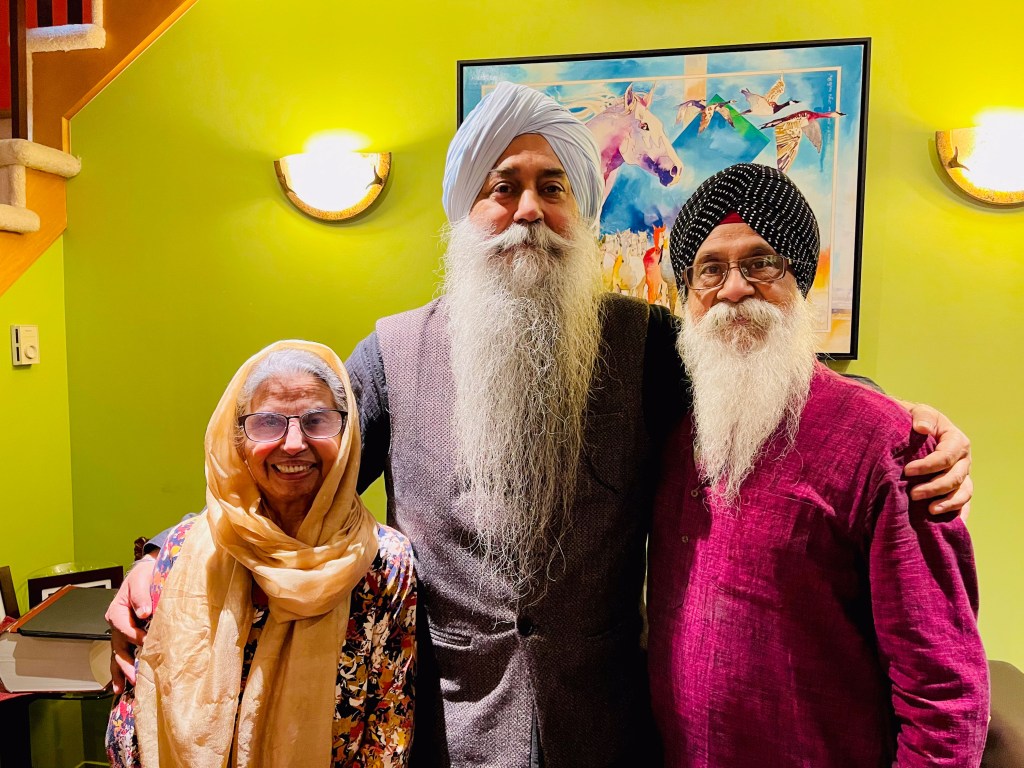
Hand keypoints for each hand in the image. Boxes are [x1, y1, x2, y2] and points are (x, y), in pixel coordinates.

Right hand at [105, 554, 156, 693]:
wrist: (147, 574)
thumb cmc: (145, 575)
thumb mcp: (141, 579)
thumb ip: (141, 595)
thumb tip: (144, 612)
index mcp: (117, 610)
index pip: (123, 627)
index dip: (135, 635)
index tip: (147, 642)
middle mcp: (116, 624)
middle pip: (118, 647)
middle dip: (125, 664)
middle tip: (135, 677)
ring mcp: (121, 632)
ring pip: (118, 655)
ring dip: (121, 672)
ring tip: (122, 689)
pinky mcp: (129, 637)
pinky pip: (124, 655)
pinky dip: (122, 670)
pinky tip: (122, 685)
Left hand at [901, 401, 971, 516]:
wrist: (911, 430)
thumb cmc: (914, 420)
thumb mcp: (917, 412)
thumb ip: (921, 416)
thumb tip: (921, 428)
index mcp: (956, 441)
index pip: (946, 457)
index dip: (928, 466)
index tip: (907, 471)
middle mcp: (963, 461)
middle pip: (955, 478)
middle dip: (935, 488)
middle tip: (913, 494)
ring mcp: (962, 476)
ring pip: (963, 494)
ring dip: (948, 504)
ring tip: (930, 510)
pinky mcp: (957, 489)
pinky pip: (962, 504)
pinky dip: (957, 515)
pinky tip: (947, 526)